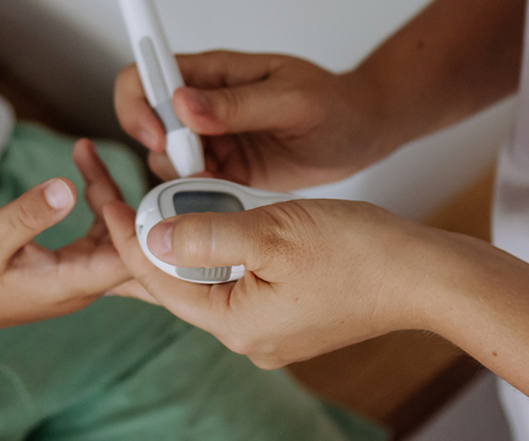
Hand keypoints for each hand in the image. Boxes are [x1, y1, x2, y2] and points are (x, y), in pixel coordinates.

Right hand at [0, 140, 135, 340]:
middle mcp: (81, 286)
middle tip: (86, 154)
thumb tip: (67, 187)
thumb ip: (28, 214)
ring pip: (112, 235)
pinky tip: (82, 180)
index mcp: (69, 285)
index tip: (105, 182)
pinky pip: (96, 236)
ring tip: (82, 152)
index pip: (127, 260)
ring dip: (103, 194)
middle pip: (126, 241)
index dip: (131, 222)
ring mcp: (76, 278)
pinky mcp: (67, 269)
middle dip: (117, 194)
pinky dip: (93, 206)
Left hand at [96, 192, 449, 367]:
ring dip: (182, 240)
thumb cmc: (360, 252)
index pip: (157, 277)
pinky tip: (207, 221)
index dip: (126, 231)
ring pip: (204, 280)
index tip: (104, 192)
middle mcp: (247, 336)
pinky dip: (216, 249)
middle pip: (175, 284)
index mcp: (236, 323)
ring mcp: (269, 329)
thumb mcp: (272, 230)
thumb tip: (149, 236)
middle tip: (116, 194)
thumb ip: (205, 234)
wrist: (424, 276)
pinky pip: (235, 280)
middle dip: (145, 238)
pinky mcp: (288, 315)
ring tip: (154, 200)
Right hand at [114, 51, 386, 188]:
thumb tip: (183, 103)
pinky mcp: (224, 170)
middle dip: (157, 149)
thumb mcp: (291, 99)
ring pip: (163, 160)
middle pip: (144, 120)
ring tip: (223, 181)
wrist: (361, 134)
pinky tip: (230, 196)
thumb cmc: (333, 103)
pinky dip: (199, 197)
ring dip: (180, 177)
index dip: (138, 103)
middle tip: (196, 167)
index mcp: (213, 73)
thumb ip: (238, 104)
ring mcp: (211, 139)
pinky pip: (191, 186)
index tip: (159, 134)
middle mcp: (202, 105)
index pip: (147, 73)